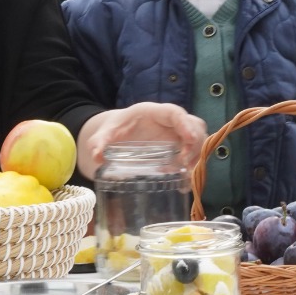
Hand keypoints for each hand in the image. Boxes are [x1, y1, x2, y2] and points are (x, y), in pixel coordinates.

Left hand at [76, 102, 206, 179]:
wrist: (118, 133)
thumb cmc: (115, 129)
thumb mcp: (105, 134)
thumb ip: (99, 142)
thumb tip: (96, 157)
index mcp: (153, 112)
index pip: (175, 113)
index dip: (185, 124)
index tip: (189, 139)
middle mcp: (170, 121)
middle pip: (194, 125)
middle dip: (195, 143)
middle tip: (184, 162)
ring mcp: (176, 133)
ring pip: (199, 138)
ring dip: (196, 155)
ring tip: (185, 174)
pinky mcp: (178, 146)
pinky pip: (193, 152)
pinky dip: (193, 166)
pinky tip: (184, 182)